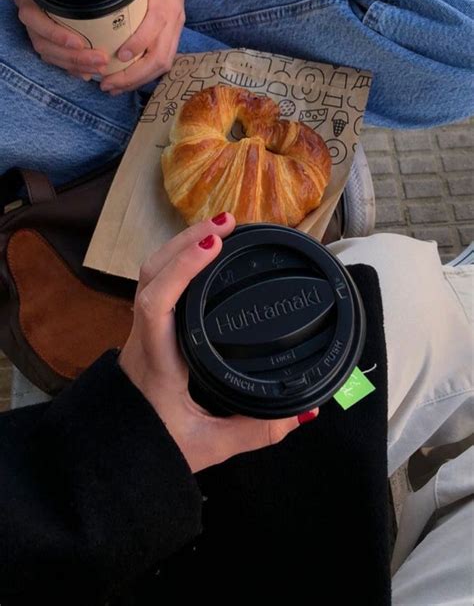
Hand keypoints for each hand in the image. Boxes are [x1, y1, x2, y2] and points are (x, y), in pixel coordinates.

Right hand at [14, 0, 109, 79]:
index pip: (35, 18)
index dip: (55, 34)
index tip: (79, 43)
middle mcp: (30, 12)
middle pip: (43, 43)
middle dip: (73, 56)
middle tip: (100, 60)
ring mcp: (35, 29)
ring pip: (48, 54)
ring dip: (74, 65)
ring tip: (98, 68)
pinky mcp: (43, 41)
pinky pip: (54, 59)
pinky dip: (70, 68)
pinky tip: (86, 73)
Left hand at [100, 0, 189, 95]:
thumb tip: (94, 1)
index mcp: (164, 2)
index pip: (154, 26)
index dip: (139, 43)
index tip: (120, 55)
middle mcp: (173, 21)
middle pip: (160, 57)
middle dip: (134, 75)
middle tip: (107, 83)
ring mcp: (176, 31)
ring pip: (163, 65)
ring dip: (137, 81)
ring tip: (113, 88)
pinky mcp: (174, 37)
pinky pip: (162, 63)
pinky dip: (143, 76)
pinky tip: (126, 83)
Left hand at [119, 214, 316, 472]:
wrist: (116, 453)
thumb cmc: (156, 448)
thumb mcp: (210, 446)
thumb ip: (256, 431)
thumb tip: (304, 412)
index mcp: (158, 362)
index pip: (156, 303)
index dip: (182, 267)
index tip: (214, 243)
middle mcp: (145, 337)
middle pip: (151, 273)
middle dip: (186, 241)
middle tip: (229, 223)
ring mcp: (142, 330)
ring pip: (150, 272)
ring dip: (181, 244)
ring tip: (222, 227)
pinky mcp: (148, 329)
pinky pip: (157, 281)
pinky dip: (179, 258)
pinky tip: (204, 252)